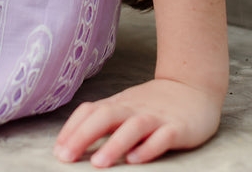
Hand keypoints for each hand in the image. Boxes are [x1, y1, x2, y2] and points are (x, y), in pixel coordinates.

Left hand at [53, 77, 222, 165]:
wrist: (194, 87)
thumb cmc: (153, 104)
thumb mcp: (125, 107)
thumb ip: (104, 120)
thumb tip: (72, 141)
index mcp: (119, 104)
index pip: (90, 111)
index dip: (72, 129)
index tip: (58, 150)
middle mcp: (134, 109)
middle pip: (105, 117)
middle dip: (83, 136)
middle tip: (66, 157)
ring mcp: (156, 117)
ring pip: (133, 127)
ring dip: (114, 144)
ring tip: (98, 163)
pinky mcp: (178, 128)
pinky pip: (162, 137)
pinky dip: (148, 148)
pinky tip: (136, 160)